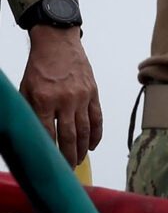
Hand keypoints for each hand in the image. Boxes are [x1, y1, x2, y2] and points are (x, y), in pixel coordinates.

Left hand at [20, 26, 99, 166]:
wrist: (58, 44)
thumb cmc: (39, 67)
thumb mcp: (26, 88)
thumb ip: (31, 111)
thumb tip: (33, 134)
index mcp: (44, 99)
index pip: (48, 133)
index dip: (49, 151)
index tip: (49, 164)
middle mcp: (65, 100)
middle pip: (69, 136)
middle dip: (68, 156)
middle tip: (67, 168)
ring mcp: (82, 97)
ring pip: (85, 131)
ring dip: (82, 149)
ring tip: (79, 160)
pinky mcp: (93, 94)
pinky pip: (97, 119)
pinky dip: (96, 135)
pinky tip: (92, 145)